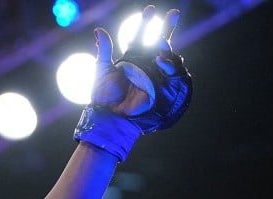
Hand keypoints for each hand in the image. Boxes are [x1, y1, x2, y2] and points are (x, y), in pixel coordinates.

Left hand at [92, 5, 191, 130]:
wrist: (107, 115)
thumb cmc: (102, 96)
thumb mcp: (101, 69)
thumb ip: (104, 50)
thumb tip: (99, 30)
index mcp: (131, 58)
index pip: (140, 37)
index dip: (146, 23)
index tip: (150, 9)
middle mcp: (144, 64)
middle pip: (159, 42)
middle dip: (166, 27)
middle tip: (173, 13)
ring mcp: (153, 74)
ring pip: (166, 55)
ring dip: (165, 46)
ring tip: (159, 41)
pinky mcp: (158, 85)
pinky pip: (169, 73)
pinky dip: (168, 64)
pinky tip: (160, 59)